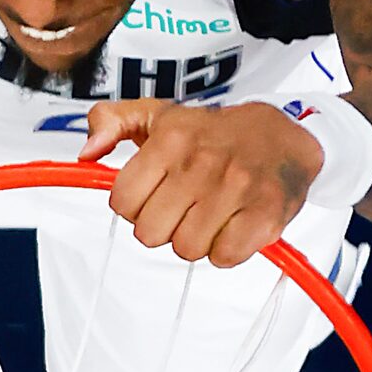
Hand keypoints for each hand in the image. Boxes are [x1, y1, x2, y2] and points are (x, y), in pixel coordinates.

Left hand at [77, 99, 324, 266]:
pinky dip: (227, 250)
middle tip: (184, 209)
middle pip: (151, 234)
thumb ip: (111, 121)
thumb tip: (87, 152)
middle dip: (164, 227)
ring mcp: (235, 189)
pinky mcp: (264, 214)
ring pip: (187, 249)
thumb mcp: (159, 114)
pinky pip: (225, 257)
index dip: (135, 207)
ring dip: (196, 240)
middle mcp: (202, 163)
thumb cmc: (215, 133)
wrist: (285, 134)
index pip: (123, 203)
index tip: (154, 196)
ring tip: (210, 215)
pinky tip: (231, 226)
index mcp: (171, 140)